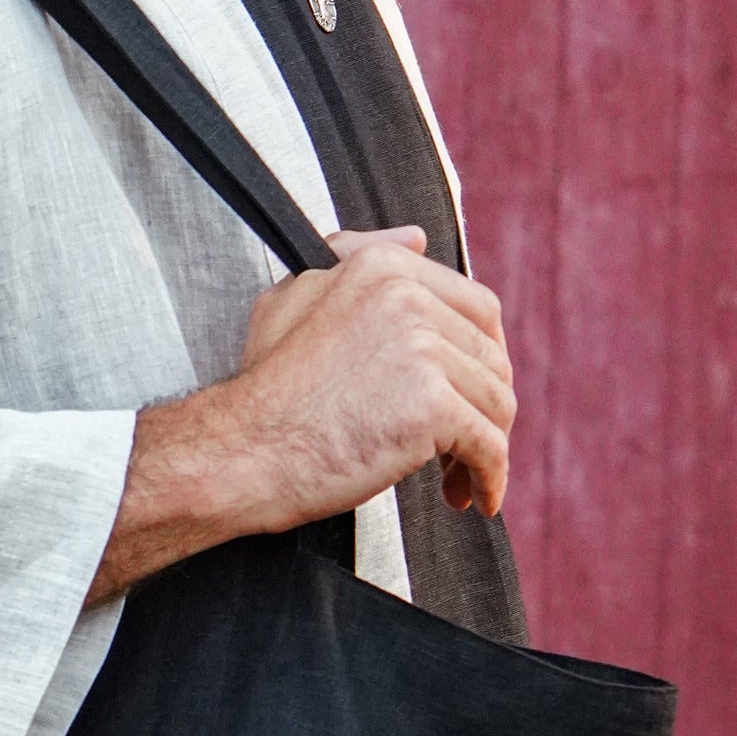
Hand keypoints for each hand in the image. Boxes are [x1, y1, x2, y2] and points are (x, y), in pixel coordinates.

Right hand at [87, 226, 516, 603]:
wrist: (239, 450)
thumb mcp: (293, 296)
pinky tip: (473, 498)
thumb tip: (416, 237)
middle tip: (463, 442)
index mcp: (382, 266)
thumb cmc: (262, 387)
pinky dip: (490, 479)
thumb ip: (355, 258)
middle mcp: (408, 296)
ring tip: (455, 477)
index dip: (482, 355)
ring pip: (496, 403)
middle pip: (492, 356)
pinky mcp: (432, 406)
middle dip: (486, 404)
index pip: (475, 305)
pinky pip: (489, 447)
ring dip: (485, 447)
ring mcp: (423, 350)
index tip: (468, 391)